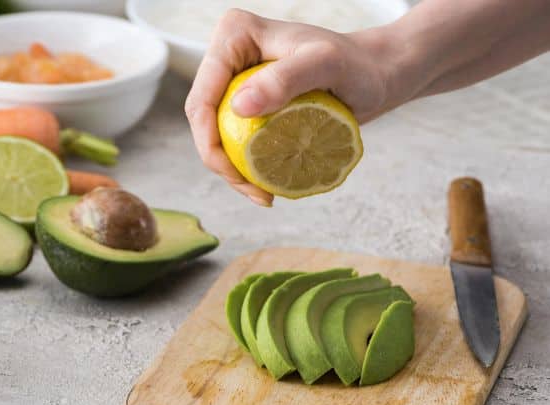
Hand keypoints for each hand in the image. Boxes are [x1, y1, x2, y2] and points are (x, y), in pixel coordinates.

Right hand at [184, 9, 396, 206]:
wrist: (375, 75)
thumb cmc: (358, 66)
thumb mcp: (326, 65)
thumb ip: (286, 79)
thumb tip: (238, 108)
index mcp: (234, 35)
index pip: (203, 98)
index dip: (210, 143)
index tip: (240, 175)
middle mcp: (229, 55)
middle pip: (204, 120)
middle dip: (220, 163)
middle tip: (255, 193)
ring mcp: (236, 80)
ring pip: (215, 135)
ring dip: (232, 171)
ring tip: (263, 196)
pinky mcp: (247, 102)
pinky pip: (233, 140)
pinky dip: (246, 167)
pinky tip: (267, 187)